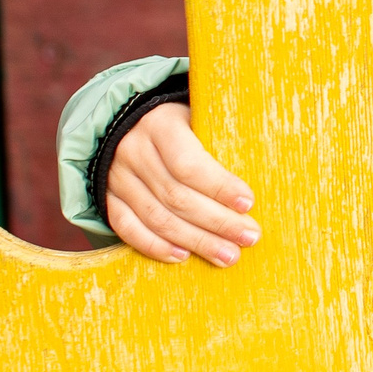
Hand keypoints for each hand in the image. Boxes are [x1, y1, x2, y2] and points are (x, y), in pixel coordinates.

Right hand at [105, 103, 258, 267]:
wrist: (126, 122)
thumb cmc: (181, 121)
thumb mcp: (199, 115)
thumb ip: (220, 137)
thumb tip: (264, 168)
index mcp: (160, 125)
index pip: (188, 163)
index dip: (219, 186)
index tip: (249, 203)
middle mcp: (133, 151)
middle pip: (176, 196)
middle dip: (217, 221)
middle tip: (249, 237)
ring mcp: (116, 177)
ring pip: (156, 217)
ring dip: (195, 240)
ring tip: (227, 255)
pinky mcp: (107, 198)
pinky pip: (127, 228)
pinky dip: (155, 246)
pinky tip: (183, 257)